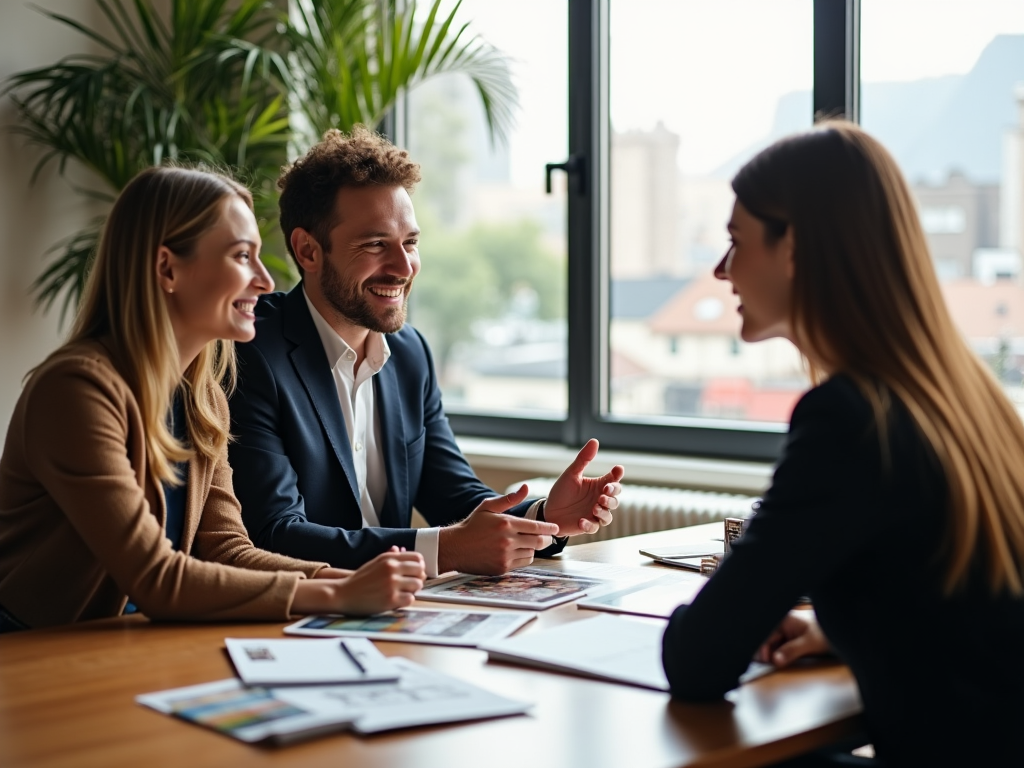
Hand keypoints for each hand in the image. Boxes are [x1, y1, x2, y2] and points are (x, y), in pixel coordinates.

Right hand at [292, 549, 424, 615]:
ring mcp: (392, 584)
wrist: (343, 594)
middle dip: (417, 578)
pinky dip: (406, 601)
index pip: (417, 558)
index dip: (419, 566)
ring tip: (403, 593)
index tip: (414, 572)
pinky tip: (398, 600)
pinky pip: (411, 599)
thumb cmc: (360, 579)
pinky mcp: (391, 599)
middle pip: (420, 571)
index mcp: (389, 558)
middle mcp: (392, 569)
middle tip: (410, 585)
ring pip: (418, 585)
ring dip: (413, 590)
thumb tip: (401, 549)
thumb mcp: (375, 563)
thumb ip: (390, 556)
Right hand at [438, 484, 559, 574]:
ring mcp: (505, 556)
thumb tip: (526, 487)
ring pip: (531, 553)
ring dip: (531, 548)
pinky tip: (515, 552)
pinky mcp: (502, 568)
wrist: (455, 547)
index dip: (549, 528)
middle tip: (547, 538)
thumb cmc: (473, 525)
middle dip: (545, 539)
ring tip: (524, 543)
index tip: (556, 528)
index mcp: (506, 523)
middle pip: (538, 542)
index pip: (536, 526)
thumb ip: (509, 499)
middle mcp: (507, 540)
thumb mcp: (488, 507)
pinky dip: (522, 557)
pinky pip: (521, 563)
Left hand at [544, 438, 623, 535]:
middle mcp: (599, 499)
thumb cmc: (561, 492)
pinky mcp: (587, 526)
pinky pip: (595, 527)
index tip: (617, 470)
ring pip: (608, 515)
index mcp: (598, 485)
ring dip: (604, 512)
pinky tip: (582, 521)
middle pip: (615, 498)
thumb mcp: (571, 474)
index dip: (617, 475)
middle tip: (603, 493)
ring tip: (595, 508)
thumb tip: (594, 441)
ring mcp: (594, 514)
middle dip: (612, 495)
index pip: (613, 480)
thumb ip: (583, 459)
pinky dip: (590, 525)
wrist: (548, 511)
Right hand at [755, 611, 831, 667]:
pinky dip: (780, 656)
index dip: (763, 648)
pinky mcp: (789, 640)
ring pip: (773, 646)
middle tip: (770, 665)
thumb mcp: (809, 643)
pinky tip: (782, 662)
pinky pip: (780, 649)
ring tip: (776, 664)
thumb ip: (791, 651)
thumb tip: (776, 660)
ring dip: (774, 656)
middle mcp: (782, 625)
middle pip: (768, 641)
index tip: (765, 660)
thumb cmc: (825, 632)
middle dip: (768, 654)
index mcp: (784, 621)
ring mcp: (785, 633)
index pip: (766, 636)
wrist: (838, 631)